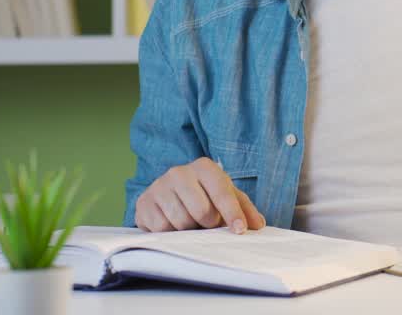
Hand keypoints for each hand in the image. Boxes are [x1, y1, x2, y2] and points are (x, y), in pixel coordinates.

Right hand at [135, 157, 265, 233]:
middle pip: (201, 212)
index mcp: (204, 167)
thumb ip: (244, 209)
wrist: (168, 194)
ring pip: (181, 222)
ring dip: (189, 230)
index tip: (239, 230)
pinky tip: (173, 224)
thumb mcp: (226, 197)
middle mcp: (179, 172)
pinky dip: (171, 233)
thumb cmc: (204, 195)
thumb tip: (258, 224)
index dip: (232, 213)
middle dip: (208, 224)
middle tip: (207, 223)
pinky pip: (161, 229)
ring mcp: (158, 186)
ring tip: (190, 222)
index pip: (221, 191)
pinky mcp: (143, 203)